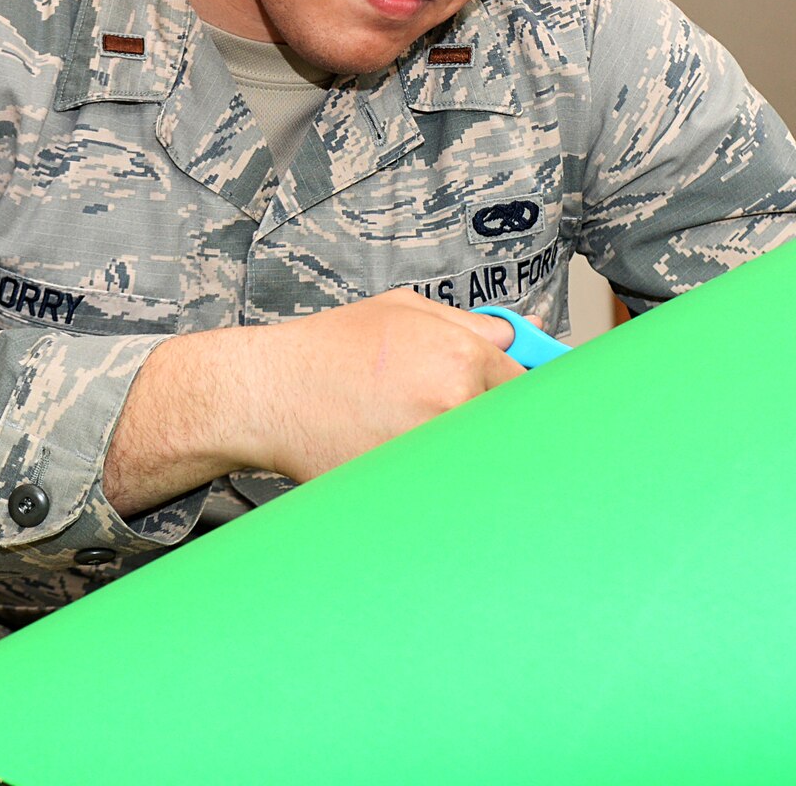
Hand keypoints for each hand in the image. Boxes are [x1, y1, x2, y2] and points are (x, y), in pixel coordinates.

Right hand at [245, 289, 522, 479]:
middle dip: (495, 423)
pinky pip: (441, 485)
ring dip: (464, 451)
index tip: (521, 400)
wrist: (271, 392)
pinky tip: (405, 459)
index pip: (524, 383)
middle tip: (470, 422)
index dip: (521, 390)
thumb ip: (470, 324)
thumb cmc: (331, 350)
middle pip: (507, 425)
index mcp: (460, 356)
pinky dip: (435, 478)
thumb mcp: (404, 310)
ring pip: (475, 456)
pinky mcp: (405, 482)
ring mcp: (429, 447)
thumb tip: (517, 336)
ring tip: (421, 435)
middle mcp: (451, 402)